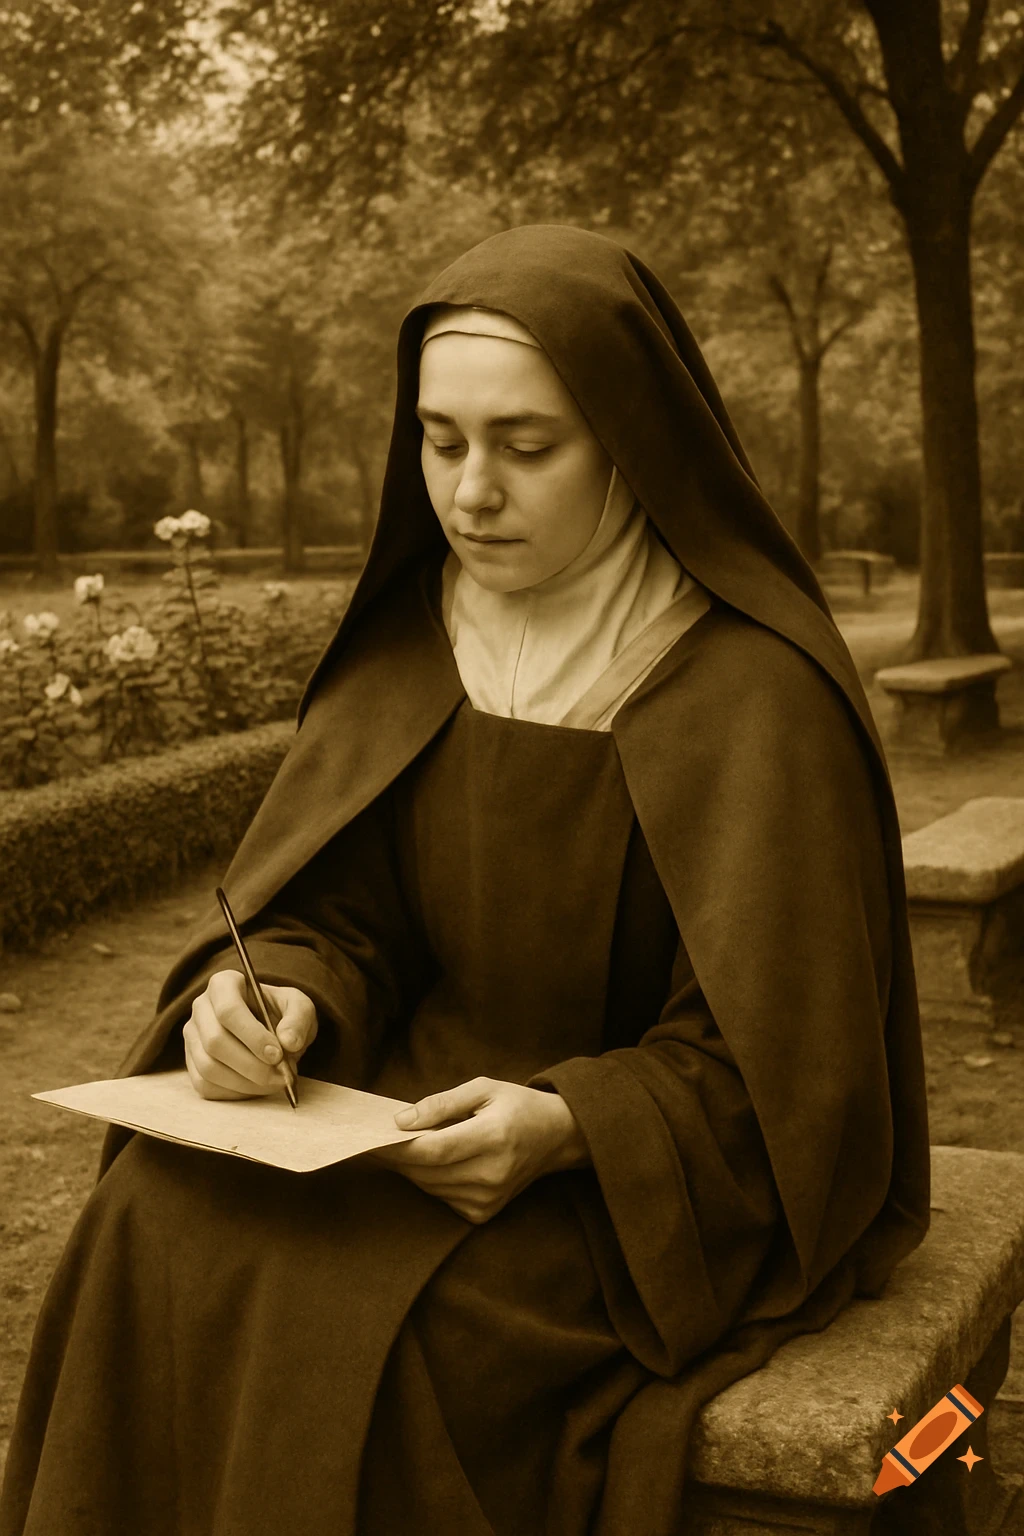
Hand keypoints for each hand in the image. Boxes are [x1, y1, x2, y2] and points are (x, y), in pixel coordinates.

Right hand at [183, 969, 317, 1099]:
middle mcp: (201, 1008)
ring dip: (245, 1083)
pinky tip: (257, 1087)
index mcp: (224, 984)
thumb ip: (298, 1019)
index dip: (253, 1036)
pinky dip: (234, 1093)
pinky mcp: (192, 1064)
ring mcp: (192, 1037)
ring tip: (274, 1083)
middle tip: (280, 1076)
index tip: (277, 1054)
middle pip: (215, 1042)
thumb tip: (288, 1042)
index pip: (228, 1010)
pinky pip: (205, 1085)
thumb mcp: (299, 1006)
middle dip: (251, 1065)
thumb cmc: (281, 1012)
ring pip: (209, 1067)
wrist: (271, 1027)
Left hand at [369, 1076, 589, 1223]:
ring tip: (396, 1147)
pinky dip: (428, 1180)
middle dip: (396, 1157)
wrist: (555, 1137)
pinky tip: (427, 1162)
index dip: (399, 1146)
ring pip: (429, 1187)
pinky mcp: (483, 1213)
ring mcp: (488, 1199)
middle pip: (427, 1171)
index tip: (372, 1135)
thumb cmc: (517, 1106)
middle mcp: (491, 1174)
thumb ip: (442, 1104)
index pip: (435, 1150)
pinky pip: (441, 1198)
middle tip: (371, 1140)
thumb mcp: (483, 1089)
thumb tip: (401, 1120)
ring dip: (409, 1168)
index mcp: (494, 1138)